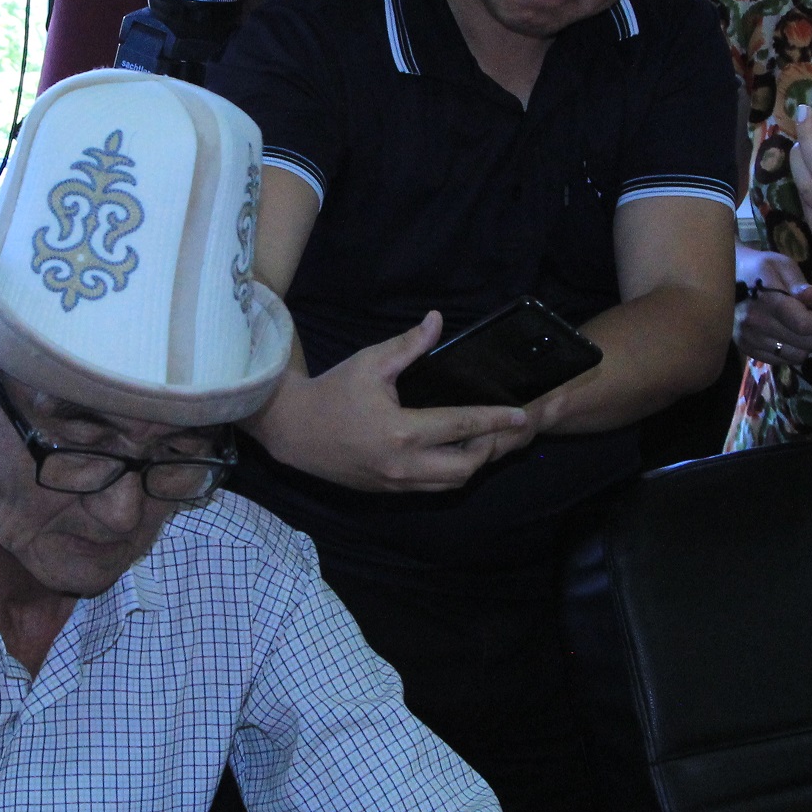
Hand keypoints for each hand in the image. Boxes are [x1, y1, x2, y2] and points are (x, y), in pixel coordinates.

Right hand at [250, 312, 534, 492]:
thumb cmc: (331, 391)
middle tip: (498, 429)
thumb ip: (409, 345)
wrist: (291, 429)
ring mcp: (394, 482)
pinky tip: (451, 453)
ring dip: (470, 465)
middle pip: (465, 467)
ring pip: (449, 484)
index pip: (462, 425)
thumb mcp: (370, 362)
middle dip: (488, 449)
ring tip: (480, 441)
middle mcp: (403, 464)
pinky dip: (447, 474)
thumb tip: (437, 320)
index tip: (520, 415)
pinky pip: (429, 488)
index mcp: (402, 431)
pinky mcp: (386, 491)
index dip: (495, 419)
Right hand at [735, 247, 811, 366]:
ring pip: (796, 356)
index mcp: (767, 301)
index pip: (806, 325)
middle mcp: (756, 324)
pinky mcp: (746, 348)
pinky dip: (790, 351)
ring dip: (805, 344)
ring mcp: (749, 339)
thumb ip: (798, 282)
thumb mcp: (781, 264)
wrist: (727, 277)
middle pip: (805, 343)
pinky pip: (780, 361)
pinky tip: (788, 335)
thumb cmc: (759, 268)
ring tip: (802, 328)